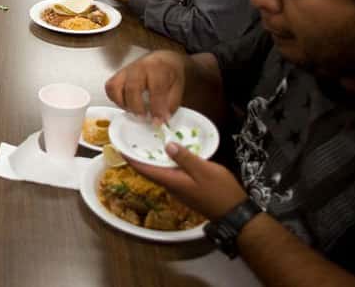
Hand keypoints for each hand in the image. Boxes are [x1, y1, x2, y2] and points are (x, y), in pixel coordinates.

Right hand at [105, 49, 187, 122]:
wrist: (162, 60)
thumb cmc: (169, 75)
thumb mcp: (177, 88)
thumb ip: (170, 105)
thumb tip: (162, 120)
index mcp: (158, 68)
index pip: (155, 89)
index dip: (156, 108)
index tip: (157, 122)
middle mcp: (139, 67)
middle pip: (132, 87)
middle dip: (137, 107)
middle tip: (144, 118)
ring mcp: (126, 70)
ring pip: (115, 87)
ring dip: (123, 103)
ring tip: (133, 111)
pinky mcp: (118, 75)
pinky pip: (110, 87)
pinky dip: (115, 99)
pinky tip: (126, 105)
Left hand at [126, 142, 248, 221]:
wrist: (235, 213)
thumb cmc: (220, 191)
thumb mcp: (203, 170)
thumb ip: (184, 158)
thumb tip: (167, 146)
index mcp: (171, 181)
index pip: (144, 169)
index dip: (130, 158)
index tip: (120, 147)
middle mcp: (171, 186)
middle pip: (150, 170)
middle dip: (140, 157)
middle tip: (133, 140)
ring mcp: (179, 188)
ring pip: (161, 172)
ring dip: (153, 159)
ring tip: (149, 143)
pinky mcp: (187, 188)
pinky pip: (171, 173)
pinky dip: (167, 162)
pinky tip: (172, 153)